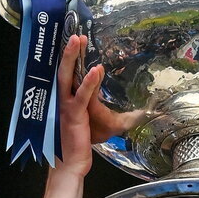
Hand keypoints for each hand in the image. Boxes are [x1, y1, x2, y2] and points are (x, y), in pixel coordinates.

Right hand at [54, 34, 104, 177]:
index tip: (74, 40)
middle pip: (63, 70)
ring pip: (67, 77)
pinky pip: (82, 96)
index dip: (68, 57)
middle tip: (75, 33)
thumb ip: (104, 110)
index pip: (66, 74)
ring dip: (72, 57)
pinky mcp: (74, 116)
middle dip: (68, 51)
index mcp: (65, 99)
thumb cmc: (80, 144)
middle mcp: (62, 100)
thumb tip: (136, 110)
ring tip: (79, 40)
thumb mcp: (94, 122)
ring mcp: (66, 107)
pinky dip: (90, 83)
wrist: (71, 164)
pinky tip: (97, 70)